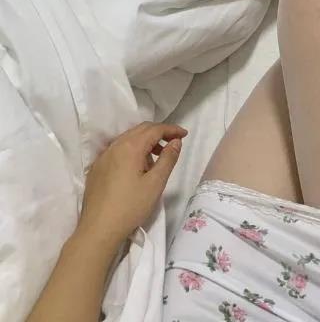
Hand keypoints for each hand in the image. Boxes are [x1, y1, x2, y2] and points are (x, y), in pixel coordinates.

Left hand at [78, 122, 187, 247]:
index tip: (184, 134)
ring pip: (127, 139)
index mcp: (130, 147)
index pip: (154, 130)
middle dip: (158, 132)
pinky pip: (117, 150)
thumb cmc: (131, 206)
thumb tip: (176, 141)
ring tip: (156, 158)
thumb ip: (168, 159)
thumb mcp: (156, 183)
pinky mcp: (96, 168)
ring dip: (145, 142)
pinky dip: (131, 150)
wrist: (98, 229)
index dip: (171, 129)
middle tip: (173, 142)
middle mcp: (115, 146)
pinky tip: (136, 168)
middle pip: (140, 130)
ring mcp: (103, 157)